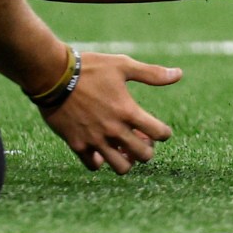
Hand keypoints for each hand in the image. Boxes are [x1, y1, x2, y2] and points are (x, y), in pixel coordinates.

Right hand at [42, 50, 178, 173]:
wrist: (54, 76)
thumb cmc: (90, 68)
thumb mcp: (122, 65)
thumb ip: (151, 74)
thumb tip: (179, 74)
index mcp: (127, 111)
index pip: (159, 133)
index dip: (164, 133)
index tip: (160, 130)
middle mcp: (114, 130)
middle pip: (143, 155)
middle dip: (148, 149)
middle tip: (141, 139)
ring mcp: (95, 140)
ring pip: (121, 167)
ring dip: (127, 160)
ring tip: (124, 149)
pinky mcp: (77, 145)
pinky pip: (94, 165)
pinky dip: (100, 161)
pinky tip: (101, 150)